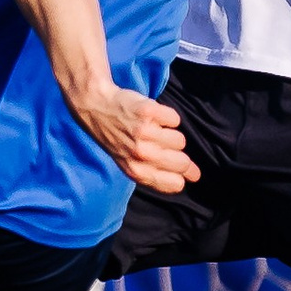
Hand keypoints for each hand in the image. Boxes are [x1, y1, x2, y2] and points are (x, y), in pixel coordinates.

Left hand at [70, 84, 199, 193]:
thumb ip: (158, 172)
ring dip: (171, 134)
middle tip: (164, 145)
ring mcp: (143, 133)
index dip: (181, 176)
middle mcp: (140, 154)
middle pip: (182, 163)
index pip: (175, 184)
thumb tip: (194, 177)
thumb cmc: (116, 137)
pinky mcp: (148, 112)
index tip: (179, 168)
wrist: (96, 107)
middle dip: (180, 155)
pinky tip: (153, 117)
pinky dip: (167, 116)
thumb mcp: (129, 163)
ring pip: (180, 140)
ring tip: (154, 129)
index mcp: (135, 171)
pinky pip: (174, 119)